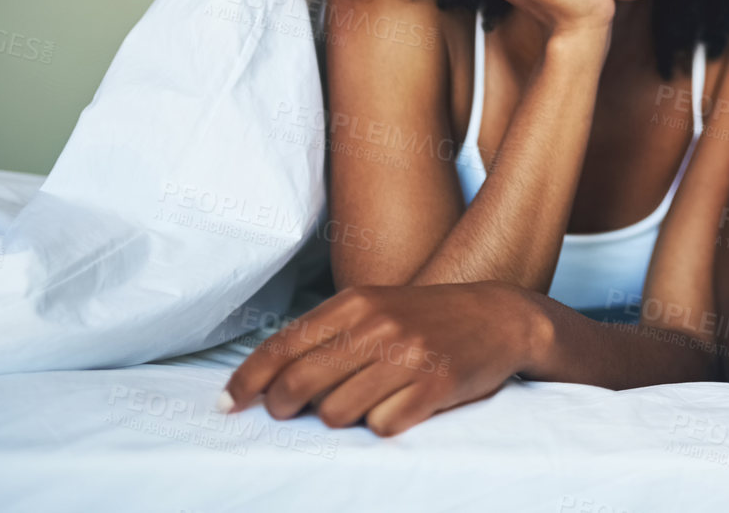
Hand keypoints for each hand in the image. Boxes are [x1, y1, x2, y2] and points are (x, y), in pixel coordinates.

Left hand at [220, 282, 548, 435]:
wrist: (500, 317)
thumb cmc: (426, 317)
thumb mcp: (375, 307)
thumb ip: (326, 335)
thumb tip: (266, 381)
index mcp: (356, 302)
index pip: (282, 347)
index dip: (246, 382)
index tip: (228, 406)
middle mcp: (379, 326)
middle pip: (297, 387)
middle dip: (283, 407)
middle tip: (288, 411)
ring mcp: (408, 357)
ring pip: (334, 414)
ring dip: (339, 416)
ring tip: (362, 401)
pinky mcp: (434, 387)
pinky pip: (379, 427)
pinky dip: (382, 424)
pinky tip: (399, 405)